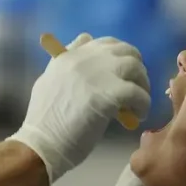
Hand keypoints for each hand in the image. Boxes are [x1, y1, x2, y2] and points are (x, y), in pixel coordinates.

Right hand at [10, 34, 150, 183]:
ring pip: (135, 68)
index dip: (119, 56)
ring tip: (138, 104)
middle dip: (135, 69)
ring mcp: (97, 75)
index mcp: (69, 56)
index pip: (103, 43)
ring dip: (142, 86)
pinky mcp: (109, 95)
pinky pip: (138, 93)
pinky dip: (143, 105)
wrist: (42, 145)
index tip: (122, 73)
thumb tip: (84, 40)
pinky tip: (138, 116)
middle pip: (125, 51)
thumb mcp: (49, 81)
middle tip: (136, 88)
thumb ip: (66, 62)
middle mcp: (84, 59)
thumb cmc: (44, 121)